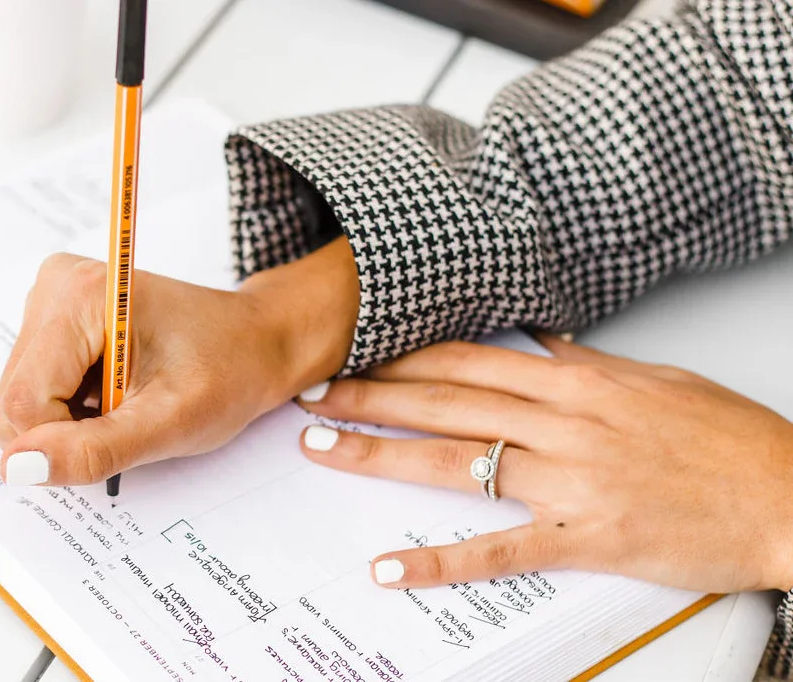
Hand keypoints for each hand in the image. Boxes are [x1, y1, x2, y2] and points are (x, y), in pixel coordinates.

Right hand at [0, 238, 358, 485]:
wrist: (257, 342)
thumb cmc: (228, 372)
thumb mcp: (172, 421)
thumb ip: (95, 448)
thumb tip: (19, 468)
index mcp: (79, 297)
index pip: (23, 403)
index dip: (62, 444)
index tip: (121, 436)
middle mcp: (53, 286)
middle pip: (15, 401)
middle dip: (66, 431)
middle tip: (131, 418)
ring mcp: (49, 300)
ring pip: (21, 400)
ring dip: (70, 422)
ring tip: (129, 402)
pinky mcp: (53, 319)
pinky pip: (34, 388)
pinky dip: (71, 408)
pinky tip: (116, 393)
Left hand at [297, 338, 792, 593]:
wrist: (790, 496)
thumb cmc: (729, 441)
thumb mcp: (655, 380)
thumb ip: (587, 363)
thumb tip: (542, 344)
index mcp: (578, 382)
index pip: (469, 360)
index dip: (404, 356)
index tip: (356, 353)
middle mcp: (564, 424)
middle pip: (446, 402)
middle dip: (371, 395)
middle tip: (310, 392)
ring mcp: (571, 482)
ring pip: (457, 461)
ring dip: (381, 456)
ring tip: (321, 450)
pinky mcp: (586, 539)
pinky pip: (500, 550)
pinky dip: (442, 560)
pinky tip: (391, 566)